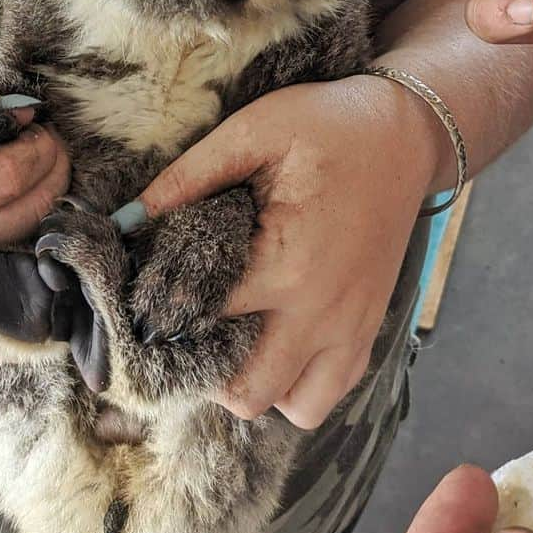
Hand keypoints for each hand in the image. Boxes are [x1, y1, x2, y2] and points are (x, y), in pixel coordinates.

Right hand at [0, 88, 69, 355]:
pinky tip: (40, 251)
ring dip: (46, 219)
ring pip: (18, 258)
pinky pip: (1, 317)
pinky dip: (30, 286)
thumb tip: (15, 108)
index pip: (1, 179)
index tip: (42, 134)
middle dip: (50, 177)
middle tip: (54, 155)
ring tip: (45, 189)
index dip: (35, 153)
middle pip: (19, 217)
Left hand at [137, 77, 439, 428]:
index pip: (202, 325)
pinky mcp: (370, 328)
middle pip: (246, 393)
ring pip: (295, 407)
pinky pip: (330, 391)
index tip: (144, 299)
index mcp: (286, 266)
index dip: (162, 315)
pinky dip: (299, 384)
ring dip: (257, 386)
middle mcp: (322, 313)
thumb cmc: (326, 125)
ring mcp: (352, 328)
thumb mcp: (251, 132)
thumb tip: (126, 220)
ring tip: (234, 338)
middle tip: (187, 327)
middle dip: (205, 372)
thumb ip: (185, 178)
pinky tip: (275, 340)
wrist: (406, 132)